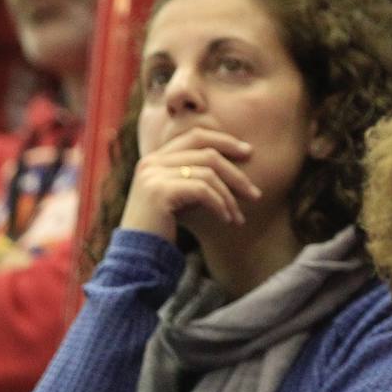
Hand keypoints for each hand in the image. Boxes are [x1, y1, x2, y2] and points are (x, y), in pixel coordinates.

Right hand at [119, 128, 262, 240]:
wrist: (136, 255)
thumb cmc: (161, 228)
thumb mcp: (177, 195)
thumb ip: (192, 175)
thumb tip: (233, 164)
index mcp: (154, 158)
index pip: (195, 136)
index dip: (224, 140)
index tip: (249, 151)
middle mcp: (151, 162)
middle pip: (207, 153)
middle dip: (236, 172)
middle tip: (255, 192)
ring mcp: (154, 175)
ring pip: (209, 173)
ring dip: (229, 197)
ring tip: (238, 217)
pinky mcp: (160, 191)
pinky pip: (203, 190)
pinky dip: (220, 205)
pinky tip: (227, 220)